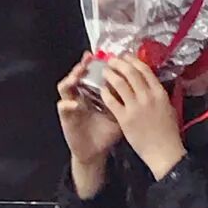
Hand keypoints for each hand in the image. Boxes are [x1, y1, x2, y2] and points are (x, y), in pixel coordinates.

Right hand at [57, 54, 123, 191]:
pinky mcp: (65, 117)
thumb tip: (143, 87)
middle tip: (88, 59)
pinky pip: (63, 107)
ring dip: (70, 79)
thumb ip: (127, 101)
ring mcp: (71, 105)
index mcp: (93, 92)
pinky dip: (68, 104)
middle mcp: (80, 95)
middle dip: (82, 66)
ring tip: (77, 76)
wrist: (95, 151)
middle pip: (78, 75)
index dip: (98, 64)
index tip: (105, 56)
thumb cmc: (107, 133)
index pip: (93, 73)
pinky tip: (76, 104)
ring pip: (65, 86)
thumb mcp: (120, 115)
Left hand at [101, 57, 185, 180]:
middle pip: (131, 73)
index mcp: (160, 93)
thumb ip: (161, 94)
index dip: (133, 60)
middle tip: (111, 60)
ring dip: (110, 74)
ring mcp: (135, 107)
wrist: (163, 152)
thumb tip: (154, 83)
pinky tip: (102, 90)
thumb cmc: (168, 132)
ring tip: (105, 71)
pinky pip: (112, 101)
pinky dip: (106, 92)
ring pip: (120, 83)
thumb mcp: (169, 108)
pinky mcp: (125, 119)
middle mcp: (148, 97)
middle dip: (119, 63)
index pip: (145, 70)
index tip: (126, 57)